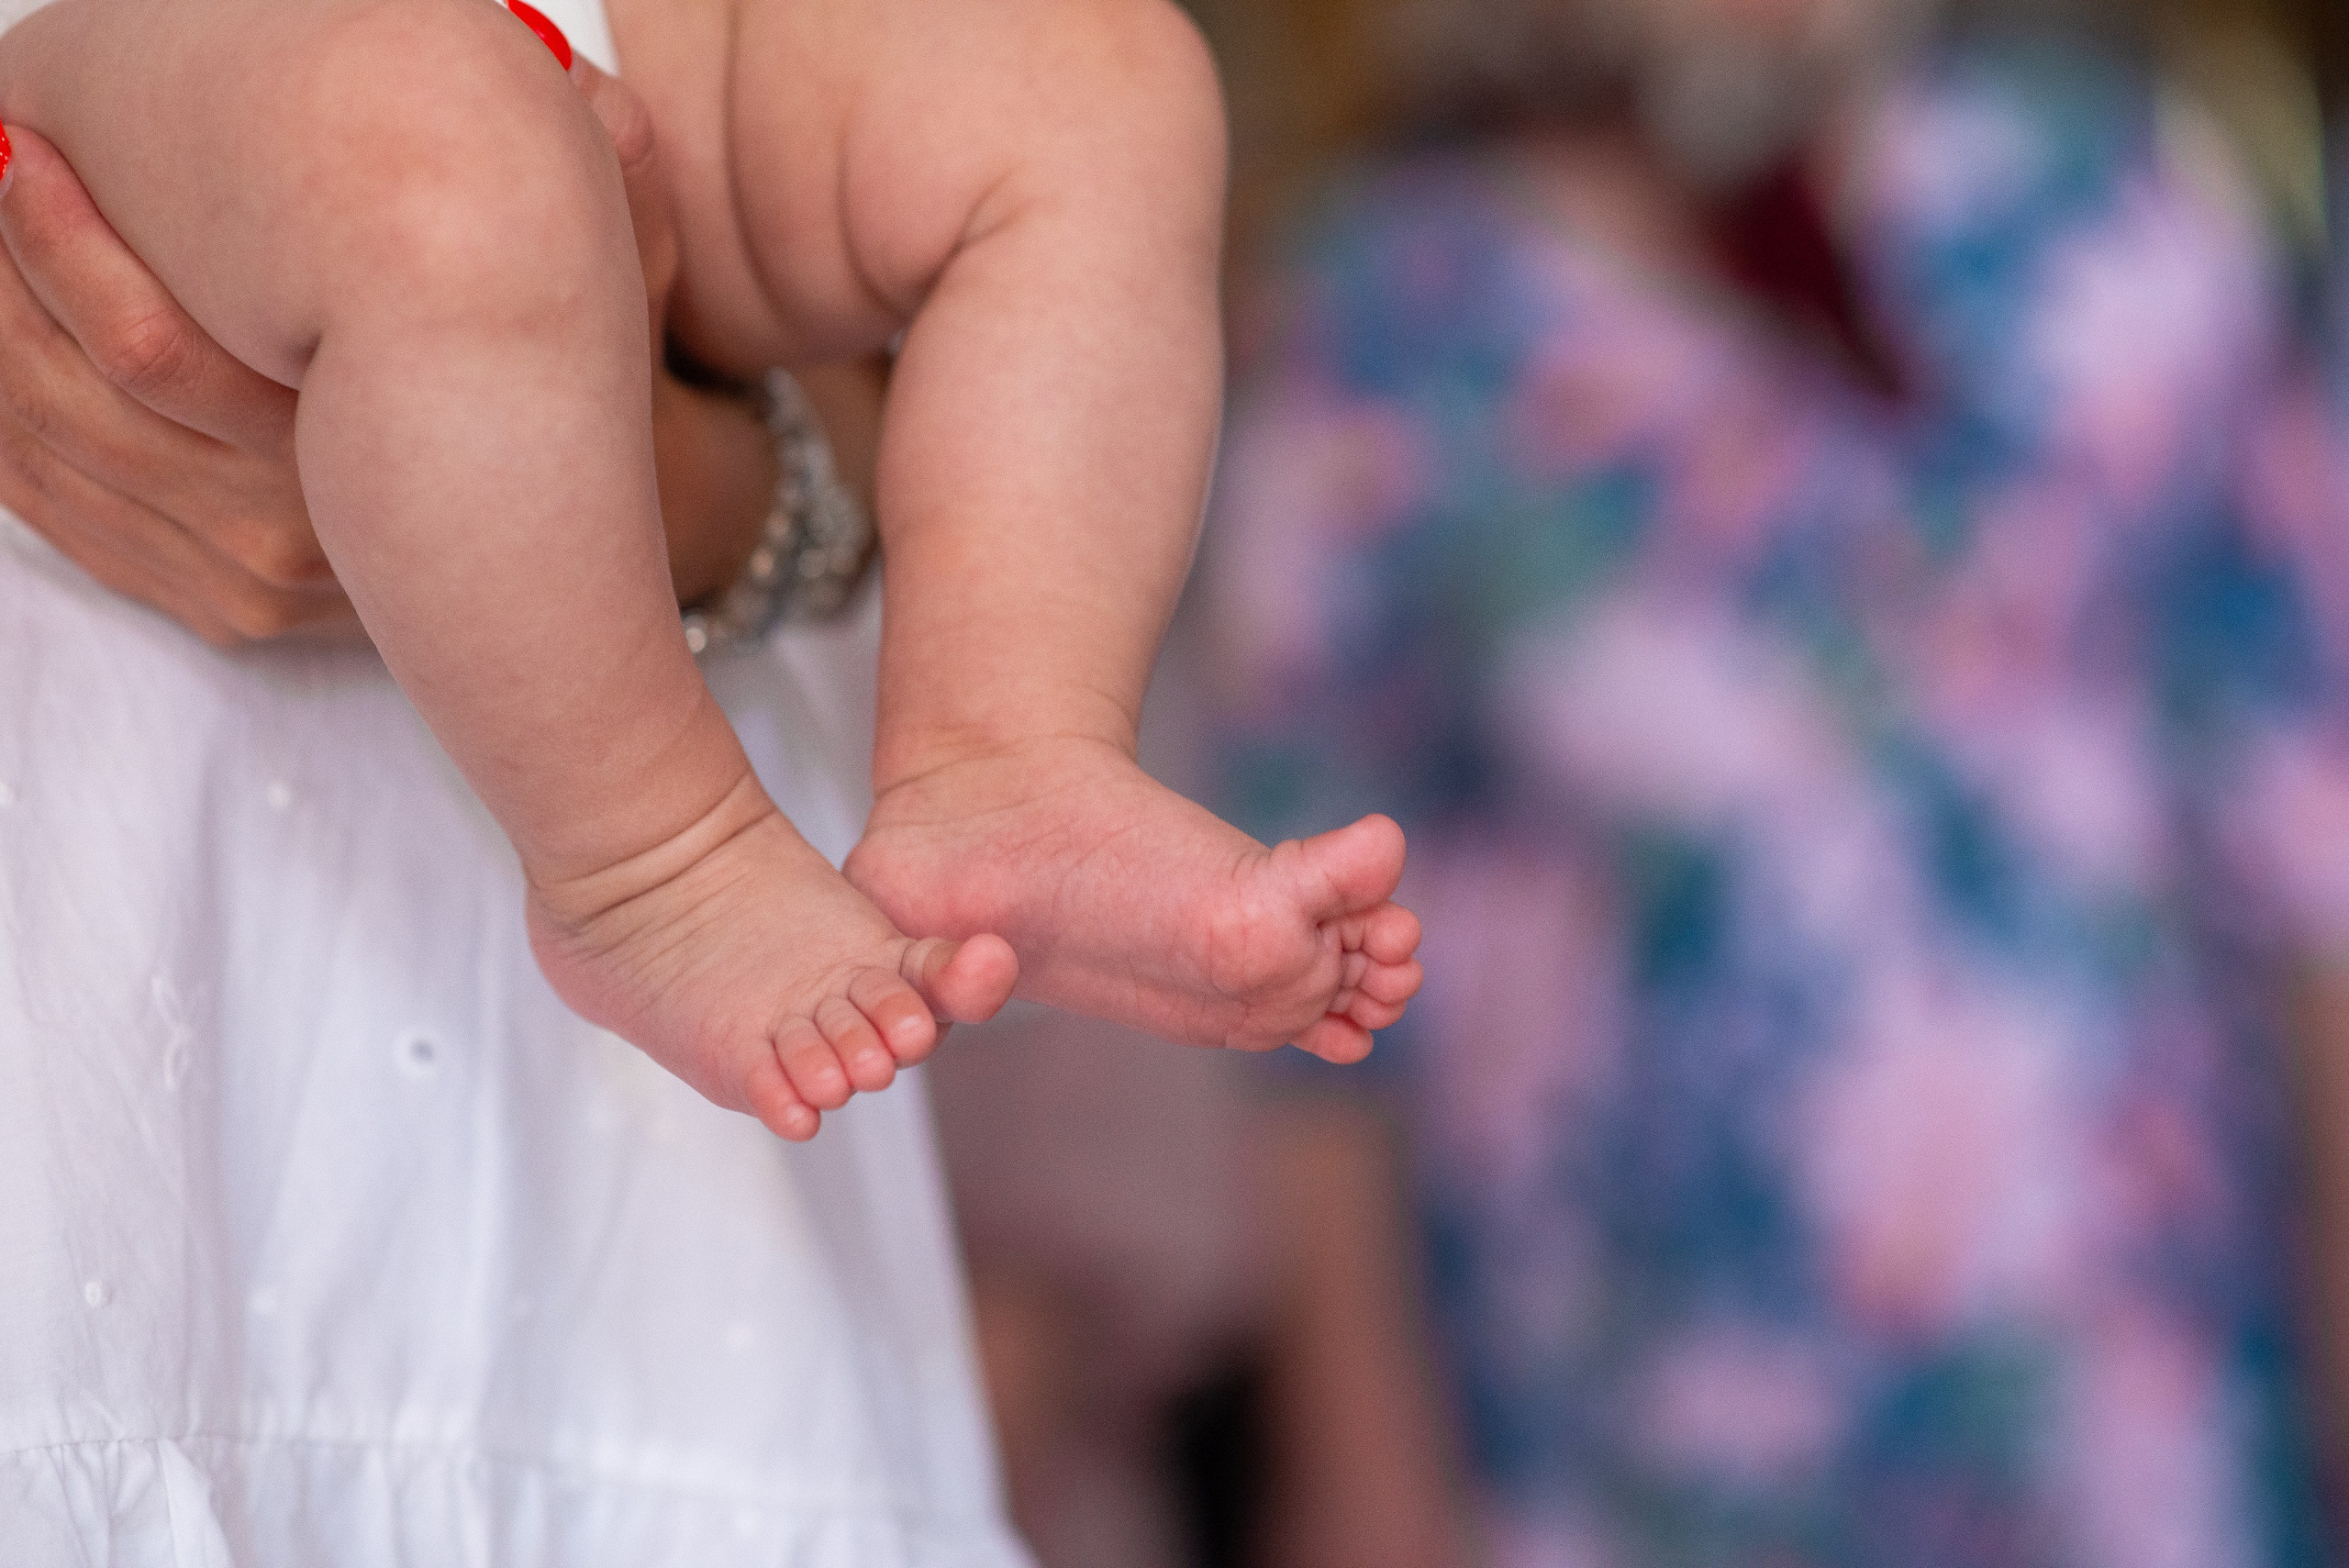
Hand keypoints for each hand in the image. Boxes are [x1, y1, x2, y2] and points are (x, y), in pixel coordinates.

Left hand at [0, 61, 773, 644]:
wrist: (586, 545)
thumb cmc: (577, 388)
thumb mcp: (619, 271)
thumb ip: (601, 164)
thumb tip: (568, 70)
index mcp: (364, 449)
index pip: (152, 356)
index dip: (57, 244)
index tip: (19, 151)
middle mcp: (293, 539)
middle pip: (70, 404)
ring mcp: (250, 587)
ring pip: (48, 460)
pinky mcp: (222, 612)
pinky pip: (65, 524)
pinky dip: (7, 434)